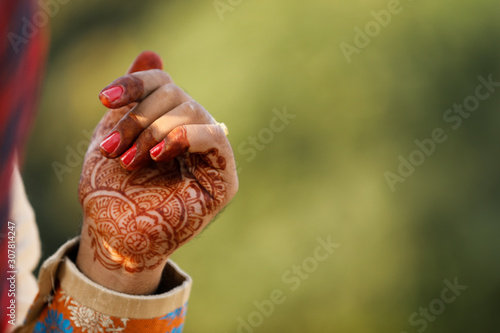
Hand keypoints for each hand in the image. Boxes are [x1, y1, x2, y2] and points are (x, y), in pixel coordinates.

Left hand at [76, 51, 237, 293]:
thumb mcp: (114, 136)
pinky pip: (215, 137)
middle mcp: (193, 131)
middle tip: (116, 149)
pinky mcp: (224, 177)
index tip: (104, 99)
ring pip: (193, 111)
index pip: (163, 83)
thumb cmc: (111, 192)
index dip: (135, 84)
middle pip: (176, 95)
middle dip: (139, 119)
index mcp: (169, 120)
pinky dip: (187, 136)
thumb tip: (152, 51)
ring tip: (131, 160)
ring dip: (155, 131)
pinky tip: (161, 154)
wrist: (116, 237)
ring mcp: (210, 153)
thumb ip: (132, 100)